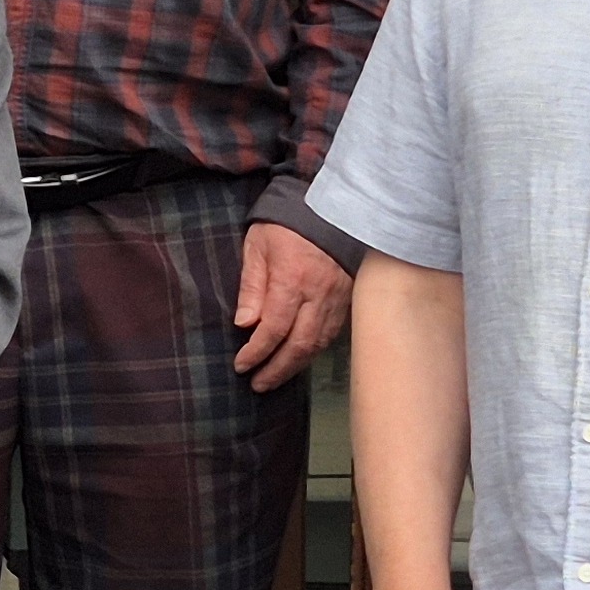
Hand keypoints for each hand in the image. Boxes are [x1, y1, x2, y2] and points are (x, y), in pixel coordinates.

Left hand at [233, 222, 348, 392]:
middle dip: (277, 369)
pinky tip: (300, 358)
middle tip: (258, 384)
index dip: (257, 352)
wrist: (330, 206)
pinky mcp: (348, 298)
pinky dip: (314, 351)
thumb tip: (245, 325)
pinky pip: (332, 333)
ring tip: (275, 377)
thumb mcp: (257, 247)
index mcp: (292, 279)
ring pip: (318, 343)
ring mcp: (337, 298)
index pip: (273, 329)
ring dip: (296, 365)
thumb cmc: (286, 224)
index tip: (242, 365)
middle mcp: (318, 294)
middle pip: (299, 344)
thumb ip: (251, 287)